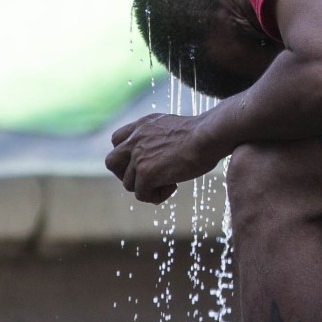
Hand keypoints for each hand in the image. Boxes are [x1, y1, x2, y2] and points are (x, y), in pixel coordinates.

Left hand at [105, 113, 223, 203]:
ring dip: (147, 188)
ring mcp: (138, 157)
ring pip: (128, 184)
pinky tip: (172, 187)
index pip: (117, 140)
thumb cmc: (204, 134)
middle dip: (126, 174)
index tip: (144, 162)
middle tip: (147, 178)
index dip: (126, 156)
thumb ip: (160, 138)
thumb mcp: (174, 129)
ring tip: (170, 183)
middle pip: (112, 162)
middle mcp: (136, 138)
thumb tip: (163, 159)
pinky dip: (156, 196)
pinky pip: (142, 194)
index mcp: (143, 125)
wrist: (209, 136)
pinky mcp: (146, 173)